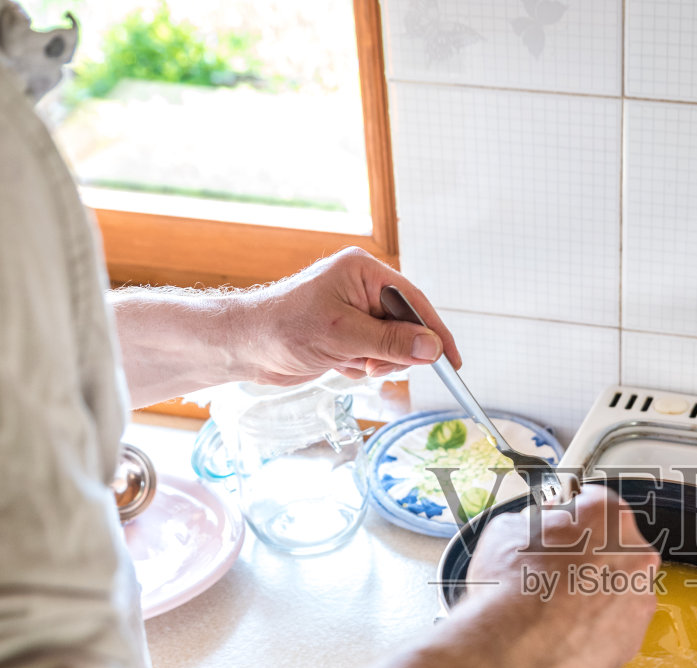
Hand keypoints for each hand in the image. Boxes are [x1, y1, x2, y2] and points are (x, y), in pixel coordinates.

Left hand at [235, 247, 460, 382]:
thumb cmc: (283, 327)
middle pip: (405, 326)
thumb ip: (391, 342)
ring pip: (391, 345)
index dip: (434, 332)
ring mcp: (354, 312)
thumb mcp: (343, 336)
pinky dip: (361, 366)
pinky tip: (338, 364)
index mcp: (363, 272)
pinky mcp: (346, 334)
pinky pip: (373, 355)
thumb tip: (431, 347)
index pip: (414, 302)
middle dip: (394, 352)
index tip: (451, 360)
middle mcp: (362, 288)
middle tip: (376, 367)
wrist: (245, 346)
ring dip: (376, 362)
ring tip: (350, 364)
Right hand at [460, 487, 659, 667]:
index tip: (554, 528)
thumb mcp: (506, 529)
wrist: (513, 650)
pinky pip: (614, 626)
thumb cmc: (511, 588)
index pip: (592, 504)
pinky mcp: (633, 639)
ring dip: (592, 593)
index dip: (567, 516)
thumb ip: (533, 524)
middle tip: (552, 570)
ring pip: (617, 588)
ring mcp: (638, 600)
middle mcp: (635, 554)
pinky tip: (564, 631)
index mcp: (609, 515)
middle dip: (585, 556)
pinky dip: (594, 628)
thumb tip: (531, 530)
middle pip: (612, 547)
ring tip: (555, 607)